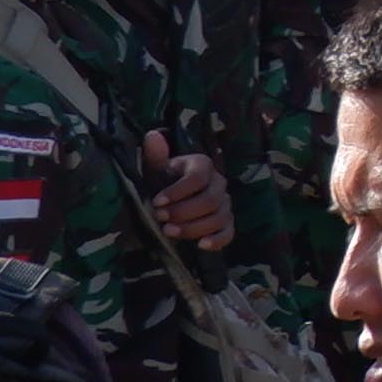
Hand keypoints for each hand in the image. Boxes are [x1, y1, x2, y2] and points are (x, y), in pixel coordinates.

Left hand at [138, 129, 232, 251]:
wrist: (172, 199)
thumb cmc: (163, 182)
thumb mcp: (156, 169)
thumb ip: (155, 156)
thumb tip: (152, 136)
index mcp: (203, 166)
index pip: (198, 177)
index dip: (178, 191)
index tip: (157, 202)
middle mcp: (219, 183)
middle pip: (210, 200)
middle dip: (184, 212)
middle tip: (160, 218)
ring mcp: (225, 204)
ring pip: (219, 217)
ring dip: (193, 228)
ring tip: (169, 232)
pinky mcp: (226, 223)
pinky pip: (230, 232)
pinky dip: (218, 240)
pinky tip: (201, 245)